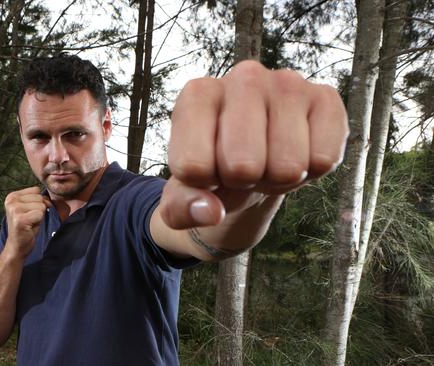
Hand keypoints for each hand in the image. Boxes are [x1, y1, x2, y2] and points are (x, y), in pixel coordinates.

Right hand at [3, 187, 50, 257]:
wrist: (17, 246)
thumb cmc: (26, 227)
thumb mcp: (29, 208)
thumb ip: (37, 199)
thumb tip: (48, 197)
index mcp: (12, 196)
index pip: (36, 190)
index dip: (37, 202)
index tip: (29, 213)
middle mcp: (11, 201)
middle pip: (39, 197)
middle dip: (39, 210)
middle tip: (30, 219)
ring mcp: (14, 209)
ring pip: (41, 206)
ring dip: (39, 216)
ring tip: (30, 223)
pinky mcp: (20, 219)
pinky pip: (40, 214)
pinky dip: (38, 222)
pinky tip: (30, 227)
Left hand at [160, 60, 347, 228]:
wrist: (251, 162)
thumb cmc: (213, 171)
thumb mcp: (183, 196)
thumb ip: (182, 208)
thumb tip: (210, 212)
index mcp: (197, 95)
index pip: (194, 166)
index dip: (203, 183)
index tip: (207, 170)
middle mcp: (243, 77)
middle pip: (243, 166)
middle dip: (243, 182)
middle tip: (242, 169)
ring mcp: (288, 83)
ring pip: (288, 167)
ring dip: (278, 178)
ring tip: (267, 160)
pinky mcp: (326, 97)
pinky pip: (324, 159)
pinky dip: (312, 172)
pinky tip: (297, 152)